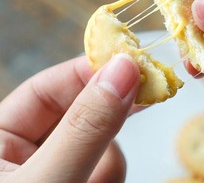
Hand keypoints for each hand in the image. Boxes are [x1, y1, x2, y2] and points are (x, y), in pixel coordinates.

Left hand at [0, 53, 139, 181]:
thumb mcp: (46, 178)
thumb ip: (84, 127)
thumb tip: (123, 69)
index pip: (45, 88)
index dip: (87, 71)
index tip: (127, 63)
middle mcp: (28, 153)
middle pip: (79, 111)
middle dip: (107, 112)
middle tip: (145, 92)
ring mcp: (59, 171)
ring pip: (101, 141)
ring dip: (108, 158)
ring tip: (97, 182)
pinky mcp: (83, 182)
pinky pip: (108, 166)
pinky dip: (111, 177)